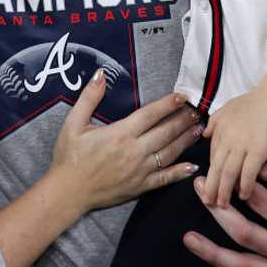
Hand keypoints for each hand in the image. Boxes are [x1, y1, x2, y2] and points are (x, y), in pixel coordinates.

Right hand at [51, 70, 202, 211]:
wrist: (68, 192)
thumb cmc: (69, 157)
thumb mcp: (73, 123)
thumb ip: (89, 98)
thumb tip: (100, 75)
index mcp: (120, 133)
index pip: (150, 114)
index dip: (168, 104)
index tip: (182, 96)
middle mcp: (134, 151)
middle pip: (165, 132)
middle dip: (183, 120)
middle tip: (197, 110)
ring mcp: (139, 171)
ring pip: (169, 153)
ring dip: (185, 140)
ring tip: (199, 130)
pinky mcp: (140, 187)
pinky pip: (164, 178)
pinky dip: (180, 172)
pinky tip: (192, 166)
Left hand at [202, 89, 266, 203]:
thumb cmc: (255, 101)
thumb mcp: (228, 107)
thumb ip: (215, 121)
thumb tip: (205, 134)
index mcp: (219, 129)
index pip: (212, 156)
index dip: (211, 173)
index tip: (209, 186)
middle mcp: (227, 139)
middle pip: (215, 167)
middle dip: (210, 187)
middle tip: (208, 203)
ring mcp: (241, 145)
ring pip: (228, 173)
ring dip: (224, 191)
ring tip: (222, 205)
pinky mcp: (258, 150)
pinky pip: (248, 172)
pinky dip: (245, 186)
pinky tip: (244, 196)